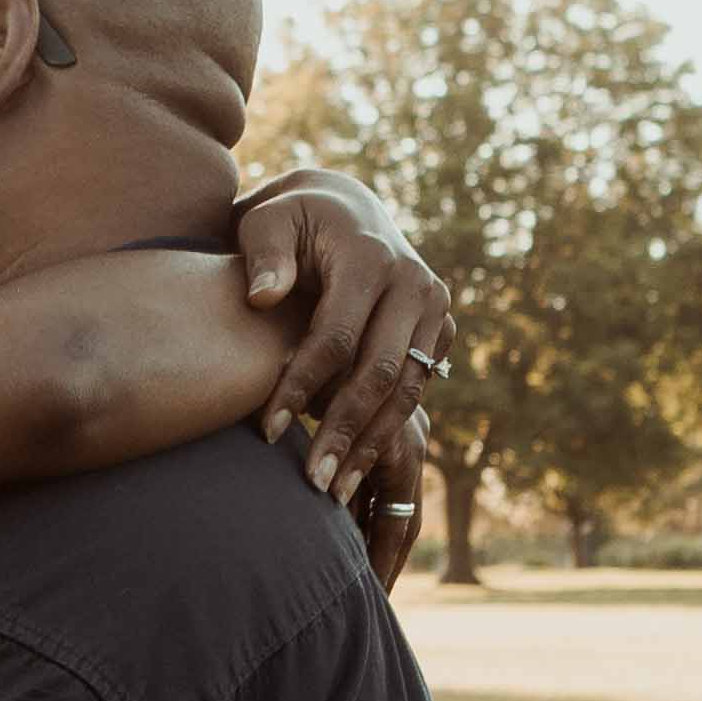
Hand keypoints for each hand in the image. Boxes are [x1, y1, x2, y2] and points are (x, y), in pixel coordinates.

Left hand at [231, 189, 453, 555]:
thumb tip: (265, 299)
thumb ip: (262, 254)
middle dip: (343, 432)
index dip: (300, 387)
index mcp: (370, 256)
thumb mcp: (265, 221)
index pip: (336, 337)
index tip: (266, 432)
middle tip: (312, 483)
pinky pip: (416, 388)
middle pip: (380, 372)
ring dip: (371, 444)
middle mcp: (414, 281)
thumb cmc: (289, 221)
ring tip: (334, 490)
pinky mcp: (439, 330)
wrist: (341, 210)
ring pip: (407, 390)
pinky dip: (386, 428)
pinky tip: (355, 463)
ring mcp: (434, 307)